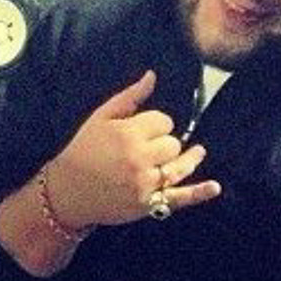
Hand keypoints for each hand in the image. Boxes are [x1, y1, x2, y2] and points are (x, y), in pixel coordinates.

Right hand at [46, 70, 220, 228]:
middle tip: (149, 147)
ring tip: (197, 152)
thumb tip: (152, 76)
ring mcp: (145, 183)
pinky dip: (199, 193)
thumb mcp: (100, 118)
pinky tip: (214, 187)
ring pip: (180, 166)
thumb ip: (129, 97)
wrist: (66, 191)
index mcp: (128, 133)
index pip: (163, 121)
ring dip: (190, 158)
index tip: (144, 129)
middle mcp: (139, 158)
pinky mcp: (148, 204)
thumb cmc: (81, 151)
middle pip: (173, 143)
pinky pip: (179, 197)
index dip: (156, 124)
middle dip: (164, 142)